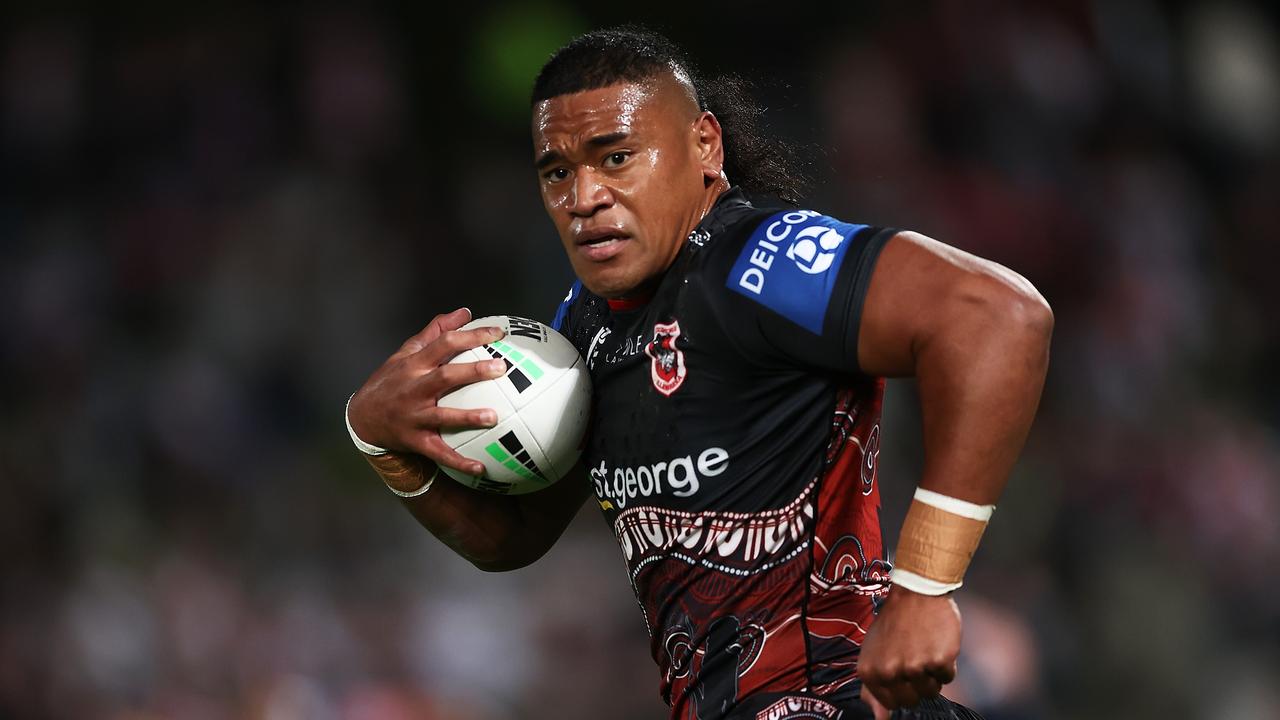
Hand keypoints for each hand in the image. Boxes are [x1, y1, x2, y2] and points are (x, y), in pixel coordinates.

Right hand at [348, 307, 506, 475]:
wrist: (362, 418)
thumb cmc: (391, 381)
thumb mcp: (406, 353)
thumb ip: (436, 331)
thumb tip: (465, 312)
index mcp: (415, 364)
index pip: (444, 344)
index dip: (471, 336)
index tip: (498, 334)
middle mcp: (414, 389)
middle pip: (445, 377)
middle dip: (473, 372)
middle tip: (502, 368)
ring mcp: (414, 416)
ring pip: (442, 416)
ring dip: (468, 417)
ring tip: (494, 417)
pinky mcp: (414, 440)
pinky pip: (439, 452)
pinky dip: (459, 461)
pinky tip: (482, 468)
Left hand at [858, 588, 960, 711]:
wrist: (916, 592)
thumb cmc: (895, 622)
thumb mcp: (873, 651)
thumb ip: (873, 686)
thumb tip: (880, 719)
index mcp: (870, 672)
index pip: (891, 703)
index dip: (901, 688)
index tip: (902, 670)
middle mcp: (890, 672)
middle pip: (912, 700)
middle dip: (917, 684)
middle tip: (914, 657)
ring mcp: (914, 667)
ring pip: (932, 691)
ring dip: (932, 674)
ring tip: (924, 648)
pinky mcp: (938, 661)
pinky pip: (948, 677)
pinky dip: (946, 664)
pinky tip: (936, 643)